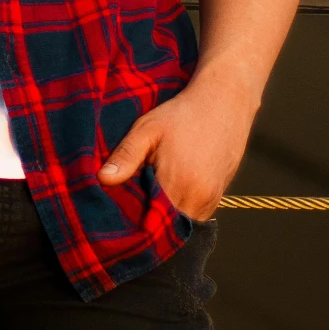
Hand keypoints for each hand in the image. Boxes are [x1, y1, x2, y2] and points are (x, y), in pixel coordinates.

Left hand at [96, 73, 259, 221]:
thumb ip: (126, 155)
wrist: (225, 100)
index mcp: (180, 184)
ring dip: (165, 220)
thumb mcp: (148, 129)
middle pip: (168, 229)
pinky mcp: (220, 195)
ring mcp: (213, 198)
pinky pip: (196, 216)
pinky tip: (166, 197)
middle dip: (148, 225)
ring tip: (145, 206)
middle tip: (127, 214)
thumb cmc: (182, 113)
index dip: (133, 225)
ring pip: (183, 226)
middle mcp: (200, 198)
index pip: (151, 223)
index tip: (117, 220)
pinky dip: (180, 212)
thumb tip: (102, 179)